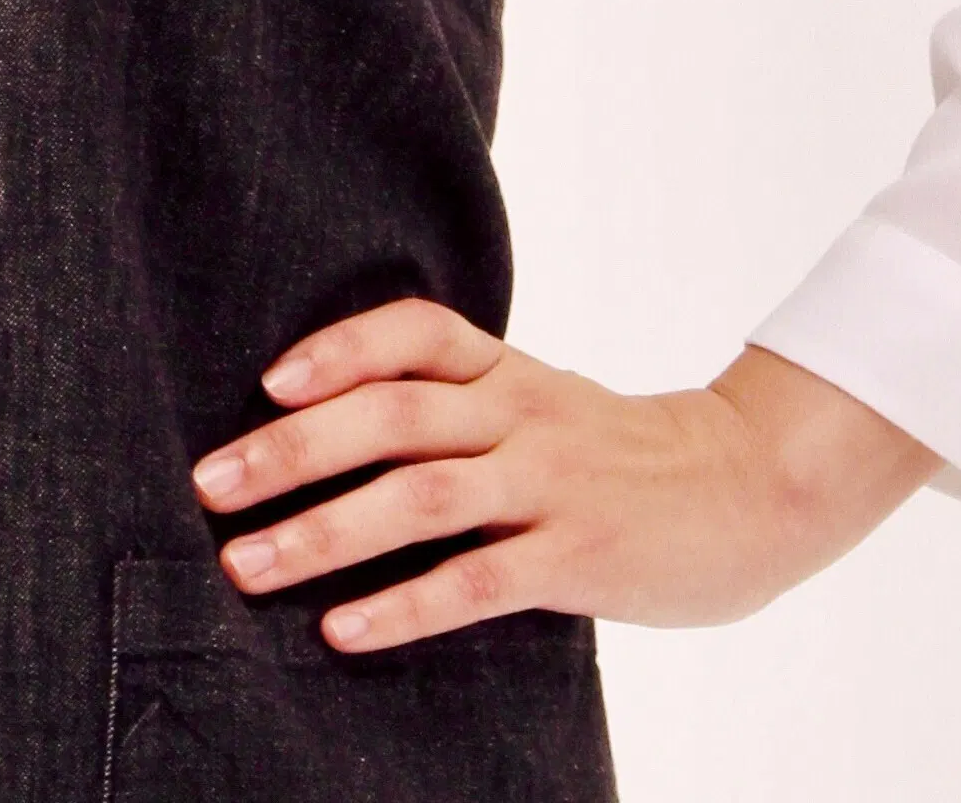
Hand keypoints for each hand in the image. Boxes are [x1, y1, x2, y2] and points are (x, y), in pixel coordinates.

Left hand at [190, 307, 936, 651]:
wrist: (749, 489)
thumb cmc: (617, 452)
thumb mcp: (538, 403)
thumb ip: (457, 406)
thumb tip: (328, 425)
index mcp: (505, 370)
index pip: (411, 331)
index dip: (336, 348)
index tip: (267, 381)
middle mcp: (518, 413)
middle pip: (390, 414)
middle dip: (290, 450)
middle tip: (211, 485)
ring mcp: (549, 483)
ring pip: (419, 495)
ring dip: (323, 532)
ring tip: (248, 566)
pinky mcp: (577, 555)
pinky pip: (477, 581)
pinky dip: (403, 604)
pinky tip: (344, 628)